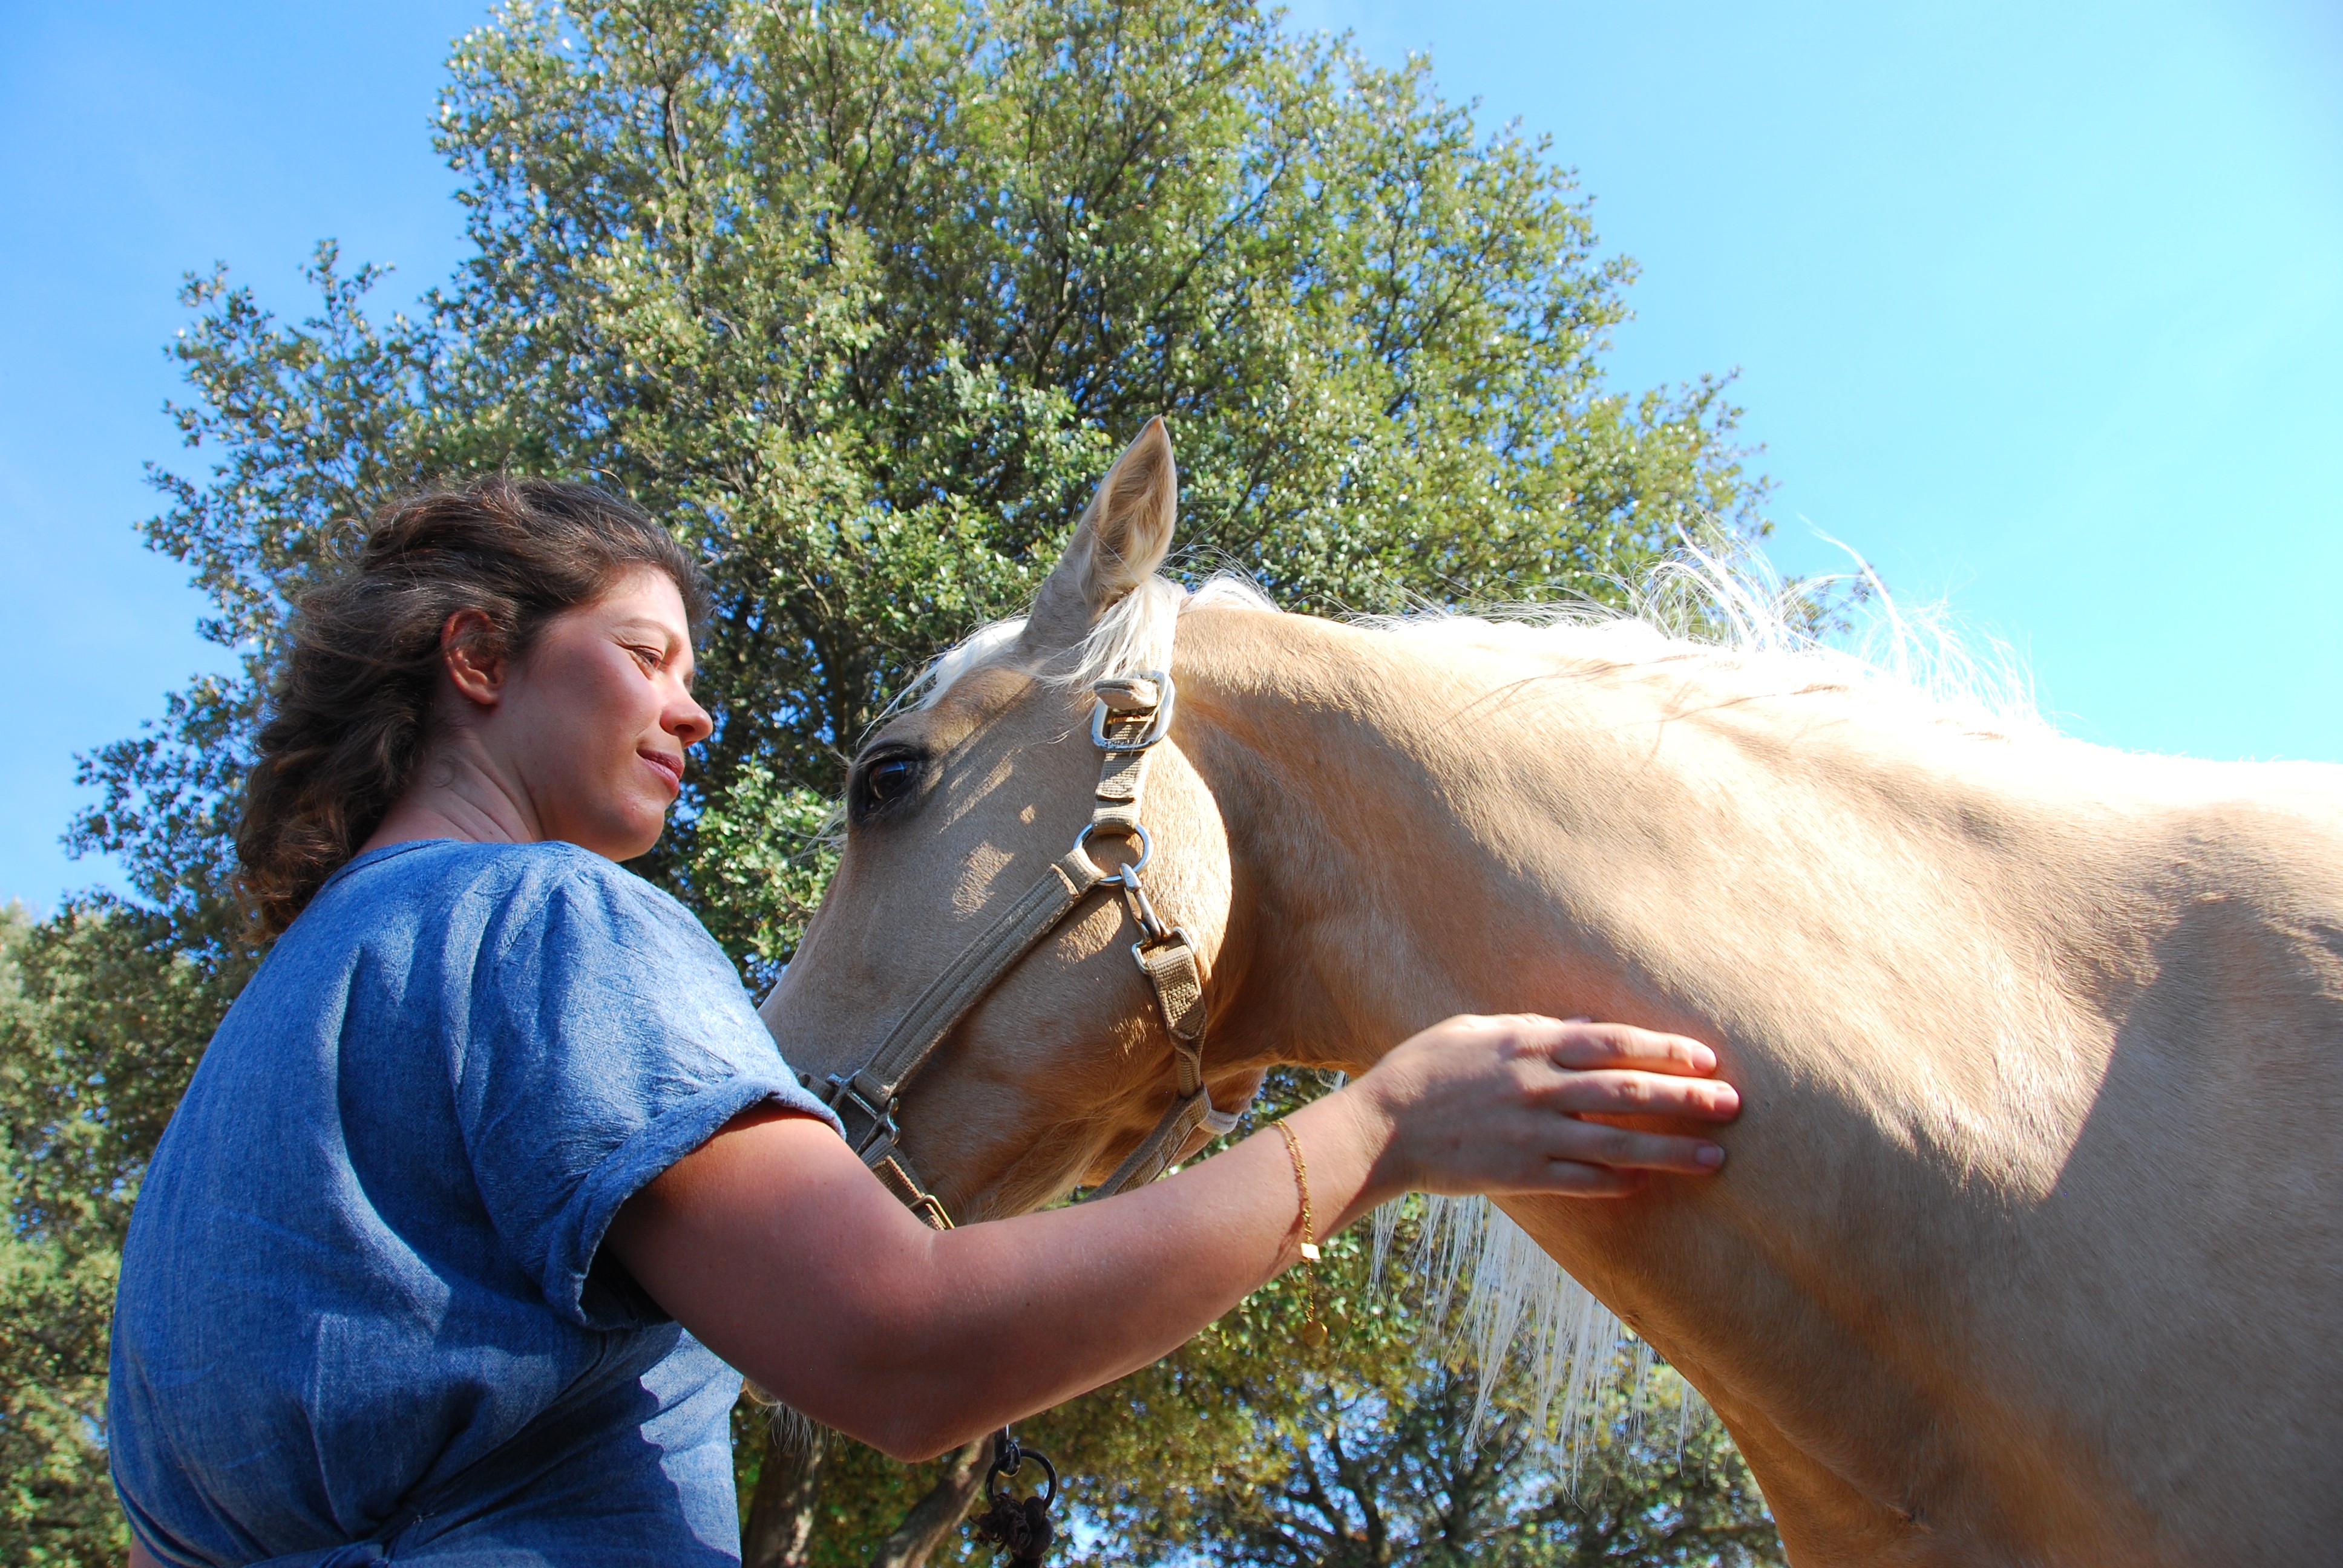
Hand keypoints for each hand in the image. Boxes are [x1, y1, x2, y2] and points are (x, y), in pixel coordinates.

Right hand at [1346, 1013, 1738, 1198]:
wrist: (1380, 1126)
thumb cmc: (1425, 1067)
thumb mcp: (1476, 1030)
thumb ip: (1533, 1029)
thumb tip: (1583, 1024)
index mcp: (1530, 1045)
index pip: (1614, 1042)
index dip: (1665, 1049)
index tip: (1705, 1058)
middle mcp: (1539, 1088)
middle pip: (1629, 1092)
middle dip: (1687, 1099)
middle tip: (1734, 1106)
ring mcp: (1532, 1134)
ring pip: (1617, 1143)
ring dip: (1671, 1151)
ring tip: (1715, 1158)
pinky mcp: (1519, 1174)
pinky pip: (1580, 1181)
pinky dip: (1617, 1184)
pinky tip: (1648, 1186)